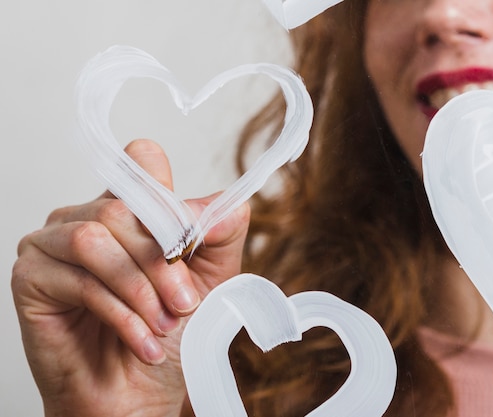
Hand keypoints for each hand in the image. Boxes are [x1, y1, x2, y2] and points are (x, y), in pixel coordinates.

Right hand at [12, 139, 249, 416]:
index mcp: (130, 210)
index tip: (191, 242)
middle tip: (184, 304)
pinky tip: (141, 340)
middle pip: (123, 209)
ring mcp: (53, 244)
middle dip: (162, 263)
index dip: (168, 197)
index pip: (142, 161)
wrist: (137, 393)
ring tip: (162, 324)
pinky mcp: (31, 278)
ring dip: (139, 288)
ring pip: (95, 238)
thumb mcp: (210, 279)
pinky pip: (78, 280)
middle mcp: (88, 218)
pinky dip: (120, 314)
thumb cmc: (168, 333)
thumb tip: (225, 204)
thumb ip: (219, 234)